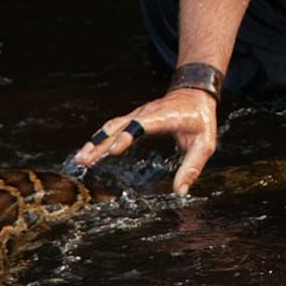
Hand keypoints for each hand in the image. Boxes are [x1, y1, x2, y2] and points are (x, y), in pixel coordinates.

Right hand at [70, 88, 218, 194]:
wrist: (194, 94)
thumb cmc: (201, 120)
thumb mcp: (205, 145)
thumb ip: (192, 167)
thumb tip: (180, 192)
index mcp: (166, 116)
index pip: (143, 124)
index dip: (128, 136)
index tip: (113, 149)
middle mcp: (148, 113)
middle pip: (121, 127)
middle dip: (102, 144)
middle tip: (86, 160)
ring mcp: (138, 114)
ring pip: (113, 126)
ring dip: (96, 142)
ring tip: (80, 159)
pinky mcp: (133, 118)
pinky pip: (113, 128)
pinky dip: (99, 139)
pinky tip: (87, 152)